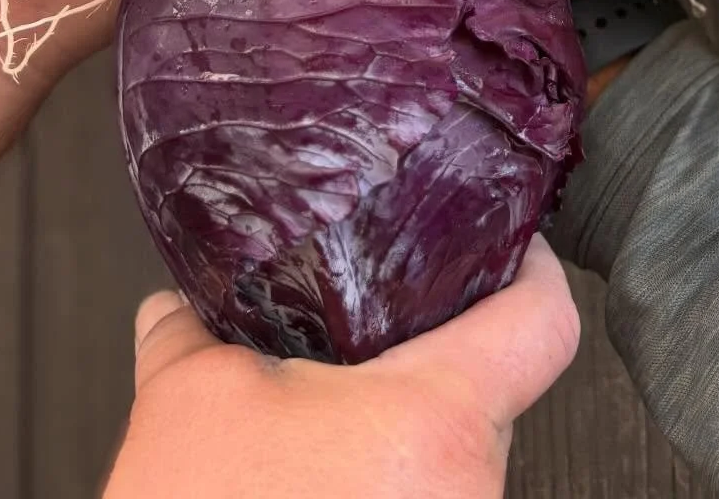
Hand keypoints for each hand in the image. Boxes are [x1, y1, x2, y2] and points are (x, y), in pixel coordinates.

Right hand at [103, 238, 579, 498]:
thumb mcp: (190, 405)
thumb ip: (191, 334)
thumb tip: (175, 309)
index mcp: (438, 420)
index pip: (544, 324)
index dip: (533, 268)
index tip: (511, 244)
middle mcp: (467, 488)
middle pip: (491, 396)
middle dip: (431, 364)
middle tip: (378, 329)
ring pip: (452, 461)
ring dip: (399, 439)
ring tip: (331, 414)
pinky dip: (382, 487)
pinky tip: (322, 478)